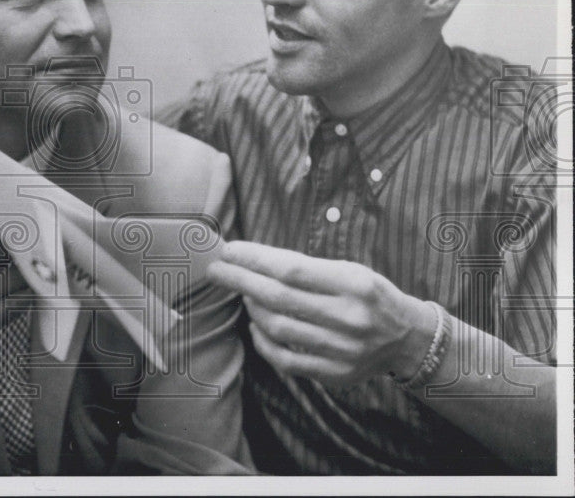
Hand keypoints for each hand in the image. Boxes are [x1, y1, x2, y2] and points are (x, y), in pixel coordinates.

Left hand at [207, 240, 435, 386]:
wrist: (407, 339)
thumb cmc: (369, 295)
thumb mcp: (349, 270)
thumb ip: (306, 267)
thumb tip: (252, 259)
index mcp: (354, 283)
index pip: (292, 268)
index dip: (255, 259)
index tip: (229, 250)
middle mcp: (349, 317)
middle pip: (279, 298)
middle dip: (240, 280)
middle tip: (216, 269)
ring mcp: (342, 349)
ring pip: (278, 328)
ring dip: (252, 308)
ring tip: (243, 293)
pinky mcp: (334, 374)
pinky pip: (285, 359)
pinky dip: (263, 341)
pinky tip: (256, 325)